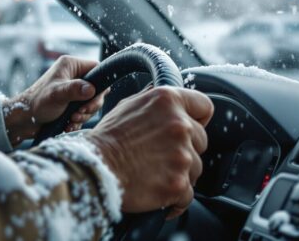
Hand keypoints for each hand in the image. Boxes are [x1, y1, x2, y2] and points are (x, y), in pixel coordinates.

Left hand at [2, 55, 107, 145]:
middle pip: (97, 89)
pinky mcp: (71, 103)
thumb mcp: (57, 94)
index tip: (92, 99)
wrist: (24, 120)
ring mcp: (73, 90)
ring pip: (91, 102)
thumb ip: (75, 90)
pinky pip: (84, 112)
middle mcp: (73, 76)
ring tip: (72, 120)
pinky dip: (78, 120)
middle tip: (79, 113)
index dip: (100, 84)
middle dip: (90, 105)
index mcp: (71, 65)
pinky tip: (69, 125)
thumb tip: (92, 89)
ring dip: (84, 115)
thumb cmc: (37, 102)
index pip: (97, 68)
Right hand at [85, 86, 213, 218]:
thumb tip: (168, 103)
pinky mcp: (178, 183)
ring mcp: (181, 156)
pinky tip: (158, 191)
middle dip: (185, 148)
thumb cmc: (106, 139)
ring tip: (154, 172)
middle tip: (161, 154)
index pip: (204, 106)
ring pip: (196, 167)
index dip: (199, 118)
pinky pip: (188, 194)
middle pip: (202, 140)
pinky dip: (175, 197)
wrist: (94, 168)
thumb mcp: (127, 106)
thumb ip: (153, 103)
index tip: (192, 127)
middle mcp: (179, 125)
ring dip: (179, 172)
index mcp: (167, 101)